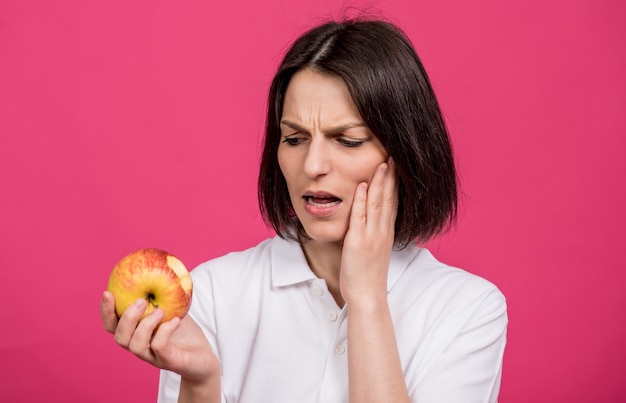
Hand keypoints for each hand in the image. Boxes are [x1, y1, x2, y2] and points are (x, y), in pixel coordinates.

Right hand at [100, 291, 219, 382]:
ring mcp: (153, 356)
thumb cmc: (185, 332)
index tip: (108, 292)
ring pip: (135, 345)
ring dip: (144, 325)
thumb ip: (163, 293)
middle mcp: (141, 346)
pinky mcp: (169, 361)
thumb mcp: (174, 308)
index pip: (113, 325)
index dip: (106, 311)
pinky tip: (175, 320)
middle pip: (119, 337)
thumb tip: (161, 265)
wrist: (203, 359)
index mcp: (136, 333)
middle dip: (125, 317)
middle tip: (140, 301)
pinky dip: (165, 332)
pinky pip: (160, 348)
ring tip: (159, 311)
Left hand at [340, 158, 397, 304]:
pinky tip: (361, 185)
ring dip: (379, 182)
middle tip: (394, 156)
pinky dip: (360, 200)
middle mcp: (383, 232)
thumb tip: (370, 223)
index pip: (393, 203)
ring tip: (382, 163)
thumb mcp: (374, 252)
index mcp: (387, 233)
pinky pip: (360, 217)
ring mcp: (372, 236)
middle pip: (389, 199)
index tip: (396, 166)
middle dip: (391, 176)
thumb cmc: (368, 277)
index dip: (395, 183)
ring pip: (377, 203)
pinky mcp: (358, 242)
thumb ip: (374, 235)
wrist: (368, 297)